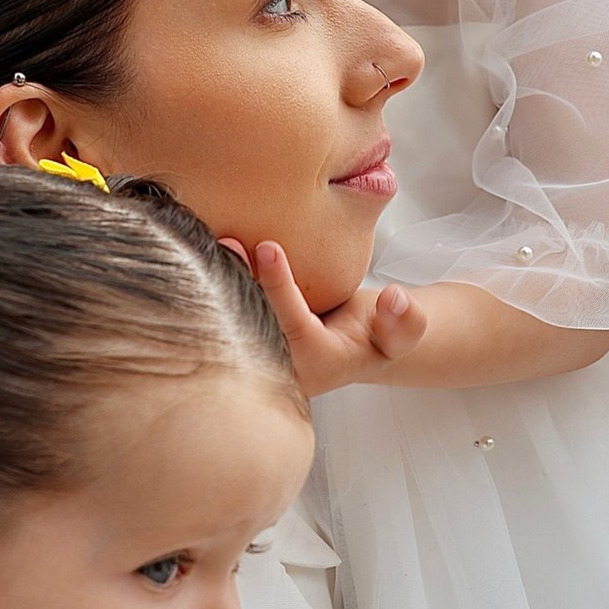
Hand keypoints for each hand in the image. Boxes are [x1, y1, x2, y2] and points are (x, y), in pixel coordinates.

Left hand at [220, 238, 427, 396]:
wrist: (351, 347)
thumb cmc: (374, 336)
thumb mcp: (401, 334)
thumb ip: (405, 321)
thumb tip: (394, 298)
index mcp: (319, 364)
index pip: (292, 326)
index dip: (278, 287)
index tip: (267, 247)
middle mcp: (282, 367)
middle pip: (251, 327)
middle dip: (236, 285)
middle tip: (226, 241)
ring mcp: (258, 360)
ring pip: (232, 323)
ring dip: (217, 285)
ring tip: (211, 241)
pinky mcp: (242, 346)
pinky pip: (225, 318)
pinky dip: (215, 287)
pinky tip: (204, 251)